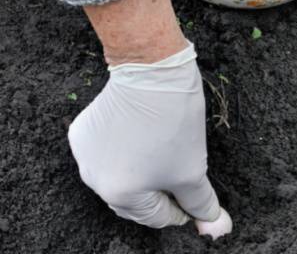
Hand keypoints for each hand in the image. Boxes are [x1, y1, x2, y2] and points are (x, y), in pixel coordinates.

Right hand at [67, 43, 231, 238]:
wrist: (152, 71)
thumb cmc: (172, 121)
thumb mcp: (193, 169)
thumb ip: (201, 203)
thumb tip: (214, 226)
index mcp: (119, 194)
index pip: (157, 217)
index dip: (182, 209)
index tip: (196, 201)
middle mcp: (93, 179)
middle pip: (135, 200)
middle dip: (161, 193)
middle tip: (184, 178)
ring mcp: (84, 154)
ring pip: (119, 177)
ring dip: (142, 174)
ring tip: (165, 155)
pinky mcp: (82, 131)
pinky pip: (106, 154)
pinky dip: (125, 153)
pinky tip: (144, 139)